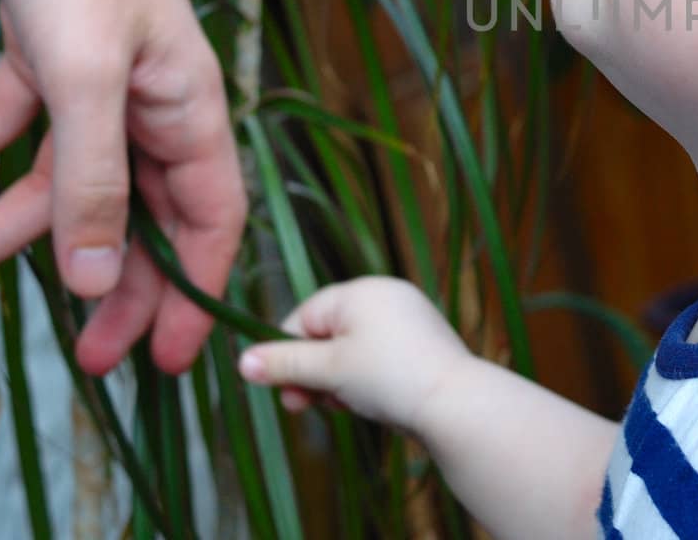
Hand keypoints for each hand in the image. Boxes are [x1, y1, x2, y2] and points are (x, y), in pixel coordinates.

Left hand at [0, 0, 246, 375]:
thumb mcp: (83, 74)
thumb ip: (95, 180)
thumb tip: (103, 282)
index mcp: (188, 103)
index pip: (209, 217)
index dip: (194, 290)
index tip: (165, 361)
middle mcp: (149, 98)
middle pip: (138, 213)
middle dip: (107, 283)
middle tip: (78, 357)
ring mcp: (93, 76)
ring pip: (59, 178)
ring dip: (1, 226)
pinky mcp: (39, 51)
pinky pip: (3, 127)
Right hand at [238, 277, 474, 438]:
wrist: (455, 403)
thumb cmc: (388, 377)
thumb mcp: (328, 370)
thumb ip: (284, 364)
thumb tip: (242, 362)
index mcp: (362, 291)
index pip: (305, 316)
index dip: (288, 353)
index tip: (282, 388)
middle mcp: (387, 297)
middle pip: (328, 335)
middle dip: (312, 373)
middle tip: (302, 406)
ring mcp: (409, 321)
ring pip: (352, 352)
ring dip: (337, 382)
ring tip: (345, 405)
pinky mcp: (423, 347)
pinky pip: (379, 361)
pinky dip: (366, 383)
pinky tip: (369, 405)